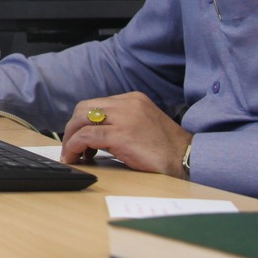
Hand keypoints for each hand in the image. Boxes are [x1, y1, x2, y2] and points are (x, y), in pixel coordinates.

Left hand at [59, 92, 190, 176]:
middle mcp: (127, 103)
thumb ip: (122, 122)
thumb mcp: (143, 125)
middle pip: (84, 109)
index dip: (82, 122)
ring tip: (72, 155)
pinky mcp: (120, 134)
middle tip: (72, 147)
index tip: (79, 138)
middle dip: (72, 128)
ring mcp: (124, 117)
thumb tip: (95, 135)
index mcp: (133, 99)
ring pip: (81, 121)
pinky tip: (76, 158)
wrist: (187, 159)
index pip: (96, 104)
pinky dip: (74, 147)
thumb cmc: (167, 149)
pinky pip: (86, 137)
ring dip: (70, 139)